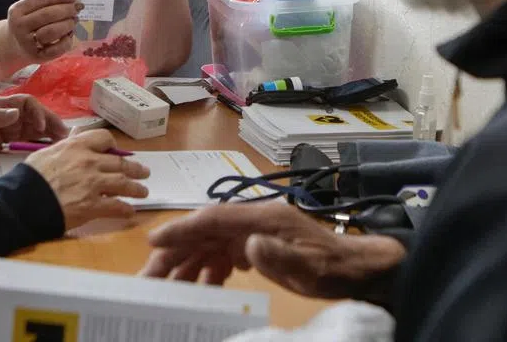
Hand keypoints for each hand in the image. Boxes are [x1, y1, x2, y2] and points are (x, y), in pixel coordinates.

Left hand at [0, 94, 68, 164]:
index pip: (27, 103)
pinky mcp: (16, 141)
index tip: (41, 126)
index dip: (37, 111)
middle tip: (64, 135)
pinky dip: (45, 142)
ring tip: (64, 142)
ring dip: (52, 132)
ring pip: (40, 126)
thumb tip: (16, 112)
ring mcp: (16, 128)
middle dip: (52, 122)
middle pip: (38, 114)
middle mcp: (13, 115)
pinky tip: (53, 148)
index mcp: (4, 106)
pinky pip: (35, 139)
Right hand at [6, 0, 82, 63]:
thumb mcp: (30, 9)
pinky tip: (69, 35)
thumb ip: (48, 2)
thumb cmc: (28, 23)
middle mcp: (20, 26)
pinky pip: (56, 49)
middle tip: (79, 7)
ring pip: (51, 31)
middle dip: (67, 9)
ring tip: (74, 20)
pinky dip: (66, 41)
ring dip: (67, 24)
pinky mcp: (37, 57)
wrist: (14, 46)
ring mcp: (27, 42)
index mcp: (17, 10)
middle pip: (47, 14)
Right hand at [24, 130, 150, 229]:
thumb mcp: (46, 152)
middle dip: (135, 169)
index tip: (117, 153)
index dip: (113, 146)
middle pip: (120, 163)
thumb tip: (76, 133)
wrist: (22, 201)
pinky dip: (126, 209)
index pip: (104, 139)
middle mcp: (90, 162)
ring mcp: (93, 184)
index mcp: (77, 146)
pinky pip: (116, 206)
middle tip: (144, 172)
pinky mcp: (93, 205)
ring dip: (136, 188)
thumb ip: (66, 144)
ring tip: (143, 192)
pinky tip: (130, 211)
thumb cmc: (30, 177)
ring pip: (124, 183)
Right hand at [140, 202, 406, 298]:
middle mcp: (254, 220)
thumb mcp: (309, 268)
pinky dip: (209, 269)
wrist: (358, 269)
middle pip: (205, 232)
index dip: (182, 230)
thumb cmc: (333, 268)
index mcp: (263, 217)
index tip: (153, 242)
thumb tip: (246, 246)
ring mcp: (256, 232)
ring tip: (168, 289)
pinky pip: (224, 254)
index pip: (214, 219)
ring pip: (211, 244)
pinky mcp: (260, 246)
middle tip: (149, 277)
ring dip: (188, 264)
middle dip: (175, 252)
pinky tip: (202, 287)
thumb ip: (278, 257)